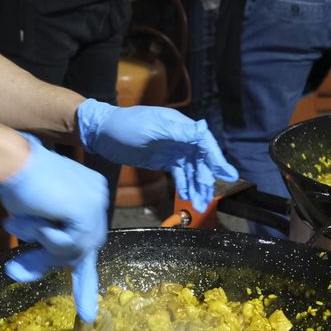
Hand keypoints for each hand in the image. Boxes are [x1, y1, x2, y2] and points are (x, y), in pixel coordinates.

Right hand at [0, 134, 109, 319]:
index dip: (80, 274)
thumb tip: (19, 272)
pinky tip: (34, 217)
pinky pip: (67, 245)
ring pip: (73, 250)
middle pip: (81, 248)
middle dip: (48, 260)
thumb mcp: (30, 218)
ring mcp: (95, 204)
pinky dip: (45, 237)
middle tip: (15, 271)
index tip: (86, 313)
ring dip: (41, 242)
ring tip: (17, 221)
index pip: (86, 236)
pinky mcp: (86, 212)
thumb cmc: (15, 181)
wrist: (12, 161)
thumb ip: (37, 242)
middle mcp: (98, 196)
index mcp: (89, 192)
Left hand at [76, 100, 237, 212]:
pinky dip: (184, 186)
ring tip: (200, 205)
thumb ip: (177, 132)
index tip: (227, 174)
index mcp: (180, 126)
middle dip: (206, 179)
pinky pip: (179, 175)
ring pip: (191, 170)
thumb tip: (203, 129)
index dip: (216, 158)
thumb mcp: (152, 127)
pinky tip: (187, 197)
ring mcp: (173, 150)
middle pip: (200, 160)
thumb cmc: (126, 125)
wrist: (103, 134)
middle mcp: (180, 137)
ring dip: (196, 187)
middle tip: (207, 197)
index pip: (204, 142)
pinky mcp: (164, 161)